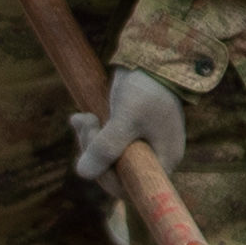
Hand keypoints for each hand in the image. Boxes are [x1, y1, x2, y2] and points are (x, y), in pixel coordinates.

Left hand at [70, 67, 187, 183]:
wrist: (153, 57)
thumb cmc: (147, 89)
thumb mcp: (125, 118)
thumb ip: (106, 147)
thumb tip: (82, 173)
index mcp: (163, 159)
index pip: (132, 187)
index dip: (108, 179)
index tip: (94, 157)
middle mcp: (155, 156)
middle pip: (116, 172)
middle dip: (94, 153)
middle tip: (87, 125)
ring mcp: (143, 143)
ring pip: (108, 156)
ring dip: (89, 139)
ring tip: (82, 117)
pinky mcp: (130, 130)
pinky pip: (107, 141)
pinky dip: (93, 131)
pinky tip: (81, 116)